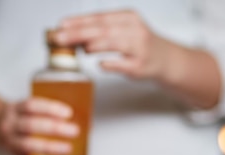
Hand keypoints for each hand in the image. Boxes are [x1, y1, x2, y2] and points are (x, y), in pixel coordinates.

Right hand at [0, 98, 78, 154]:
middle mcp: (10, 126)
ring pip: (28, 146)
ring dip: (51, 148)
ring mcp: (11, 143)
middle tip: (74, 131)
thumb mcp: (31, 109)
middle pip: (30, 126)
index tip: (69, 113)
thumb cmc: (24, 118)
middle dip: (54, 129)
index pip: (31, 105)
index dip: (50, 109)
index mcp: (16, 109)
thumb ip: (51, 113)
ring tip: (68, 149)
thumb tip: (83, 121)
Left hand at [53, 10, 169, 80]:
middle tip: (59, 38)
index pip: (99, 17)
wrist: (166, 59)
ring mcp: (139, 48)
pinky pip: (123, 64)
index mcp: (128, 17)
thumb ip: (101, 30)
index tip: (61, 25)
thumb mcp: (123, 29)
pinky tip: (99, 63)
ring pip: (113, 43)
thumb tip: (70, 33)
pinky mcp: (141, 66)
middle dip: (78, 33)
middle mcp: (135, 30)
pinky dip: (110, 63)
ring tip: (78, 48)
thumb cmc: (139, 44)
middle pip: (103, 29)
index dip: (79, 21)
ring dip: (93, 45)